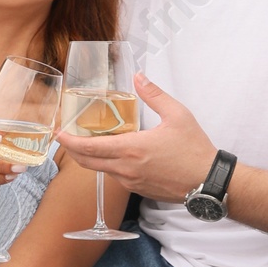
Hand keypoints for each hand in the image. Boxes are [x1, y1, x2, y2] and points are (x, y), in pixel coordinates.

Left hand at [58, 73, 213, 202]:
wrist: (209, 182)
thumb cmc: (195, 150)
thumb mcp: (177, 115)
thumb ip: (154, 95)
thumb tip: (139, 76)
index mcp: (131, 149)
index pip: (88, 148)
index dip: (68, 141)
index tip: (57, 132)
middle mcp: (125, 169)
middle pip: (86, 162)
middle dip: (71, 150)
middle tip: (64, 137)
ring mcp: (131, 182)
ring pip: (100, 170)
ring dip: (90, 158)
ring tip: (87, 141)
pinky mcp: (139, 190)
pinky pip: (115, 177)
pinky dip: (107, 165)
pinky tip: (113, 153)